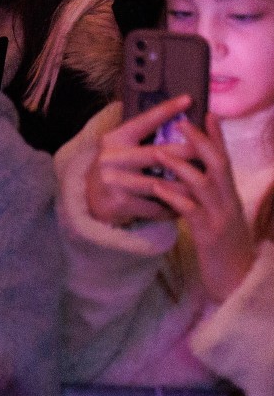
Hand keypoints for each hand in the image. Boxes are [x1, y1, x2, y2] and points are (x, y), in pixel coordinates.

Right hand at [85, 96, 191, 227]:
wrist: (91, 199)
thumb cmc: (118, 169)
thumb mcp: (123, 149)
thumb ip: (144, 139)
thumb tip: (180, 124)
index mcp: (115, 139)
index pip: (143, 121)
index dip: (165, 110)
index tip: (187, 100)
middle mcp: (112, 157)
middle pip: (157, 153)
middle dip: (186, 152)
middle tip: (209, 150)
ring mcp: (114, 180)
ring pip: (159, 184)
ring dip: (184, 187)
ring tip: (204, 186)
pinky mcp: (119, 202)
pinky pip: (154, 206)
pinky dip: (171, 208)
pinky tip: (182, 208)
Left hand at [150, 115, 257, 303]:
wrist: (237, 282)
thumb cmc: (224, 247)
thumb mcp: (219, 216)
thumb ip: (210, 195)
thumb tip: (192, 172)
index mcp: (231, 196)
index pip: (226, 160)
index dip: (217, 137)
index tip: (208, 112)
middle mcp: (230, 203)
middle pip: (220, 165)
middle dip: (201, 142)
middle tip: (182, 122)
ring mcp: (221, 218)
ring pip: (205, 185)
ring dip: (181, 166)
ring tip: (160, 151)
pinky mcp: (210, 236)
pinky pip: (191, 211)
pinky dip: (174, 196)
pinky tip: (158, 186)